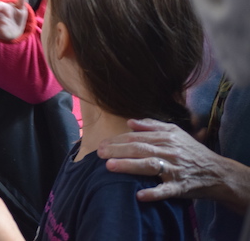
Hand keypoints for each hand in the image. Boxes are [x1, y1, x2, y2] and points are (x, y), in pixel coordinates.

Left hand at [98, 118, 249, 212]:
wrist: (218, 172)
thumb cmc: (191, 151)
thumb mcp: (175, 133)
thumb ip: (152, 126)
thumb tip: (130, 122)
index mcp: (166, 138)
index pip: (137, 137)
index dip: (118, 140)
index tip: (101, 143)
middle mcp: (169, 152)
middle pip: (140, 149)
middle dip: (118, 150)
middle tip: (99, 153)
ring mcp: (175, 169)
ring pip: (150, 166)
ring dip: (129, 166)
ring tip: (110, 167)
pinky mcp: (181, 187)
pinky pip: (166, 190)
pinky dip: (154, 193)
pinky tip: (139, 195)